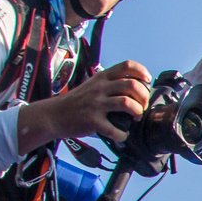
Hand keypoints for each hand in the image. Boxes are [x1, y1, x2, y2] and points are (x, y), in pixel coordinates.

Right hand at [22, 61, 150, 148]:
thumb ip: (110, 84)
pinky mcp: (92, 120)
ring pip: (126, 102)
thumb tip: (136, 90)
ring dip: (137, 111)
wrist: (53, 115)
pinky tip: (121, 134)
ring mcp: (95, 104)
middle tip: (142, 106)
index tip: (147, 81)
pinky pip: (114, 129)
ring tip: (136, 117)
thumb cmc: (76, 101)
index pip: (127, 66)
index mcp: (102, 77)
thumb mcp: (92, 85)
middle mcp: (99, 88)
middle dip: (144, 97)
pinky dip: (123, 134)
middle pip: (132, 85)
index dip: (142, 72)